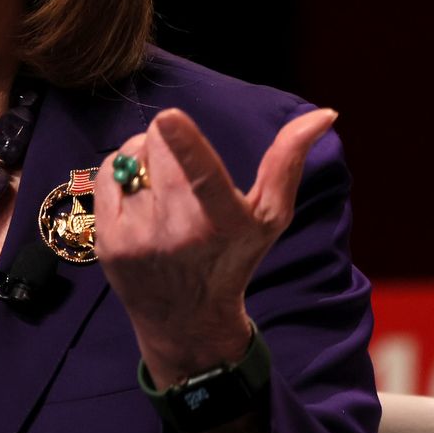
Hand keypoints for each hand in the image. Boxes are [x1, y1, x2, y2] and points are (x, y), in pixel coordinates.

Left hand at [92, 106, 337, 387]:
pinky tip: (140, 194)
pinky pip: (107, 175)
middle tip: (183, 170)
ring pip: (131, 157)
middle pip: (159, 147)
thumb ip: (288, 161)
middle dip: (169, 142)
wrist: (186, 319)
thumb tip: (326, 113)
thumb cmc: (234, 257)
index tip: (170, 117)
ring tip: (164, 189)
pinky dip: (121, 171)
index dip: (187, 144)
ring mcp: (139, 239)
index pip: (203, 178)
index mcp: (224, 224)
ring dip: (146, 157)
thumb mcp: (270, 216)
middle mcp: (179, 234)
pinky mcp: (109, 242)